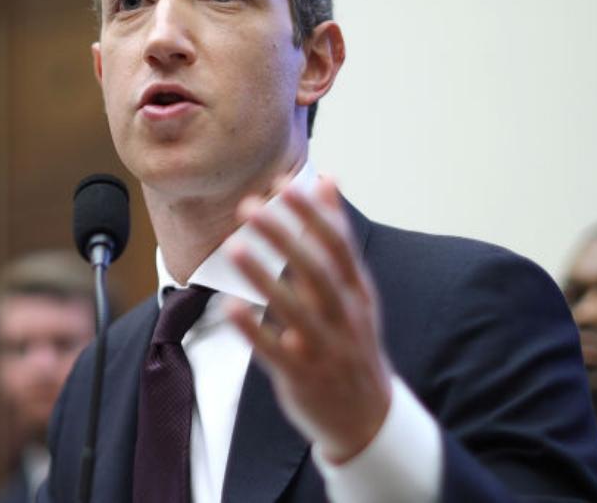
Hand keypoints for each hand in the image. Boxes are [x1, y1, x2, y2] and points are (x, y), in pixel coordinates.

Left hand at [227, 175, 392, 463]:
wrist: (367, 416)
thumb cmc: (352, 339)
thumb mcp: (354, 289)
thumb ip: (335, 236)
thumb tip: (326, 180)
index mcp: (356, 291)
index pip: (337, 246)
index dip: (311, 214)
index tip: (283, 184)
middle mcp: (344, 316)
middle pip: (316, 271)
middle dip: (284, 237)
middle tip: (249, 206)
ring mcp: (324, 348)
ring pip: (294, 309)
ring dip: (263, 277)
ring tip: (233, 247)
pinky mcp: (301, 376)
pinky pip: (274, 351)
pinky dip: (253, 329)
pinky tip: (229, 307)